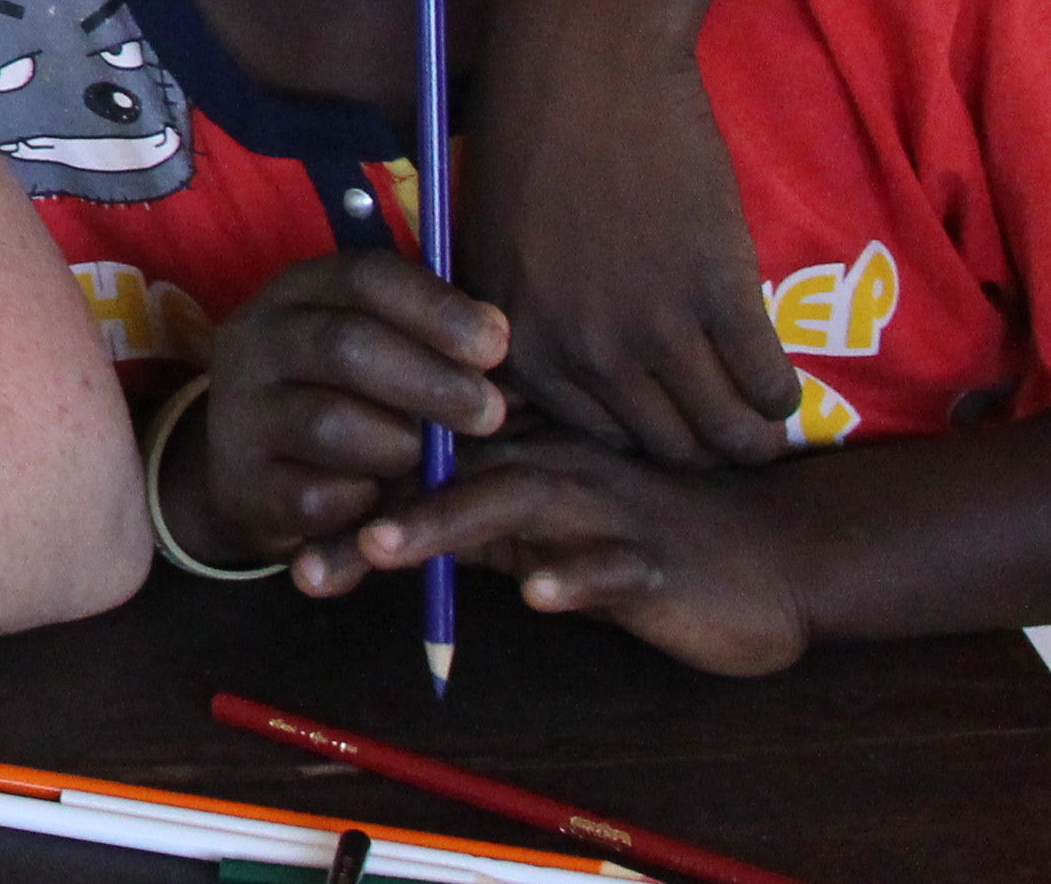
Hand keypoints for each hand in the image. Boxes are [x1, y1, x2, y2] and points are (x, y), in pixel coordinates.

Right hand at [181, 252, 509, 585]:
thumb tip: (497, 335)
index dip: (437, 307)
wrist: (249, 467)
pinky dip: (364, 501)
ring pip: (332, 423)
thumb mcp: (370, 344)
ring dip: (400, 446)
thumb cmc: (340, 394)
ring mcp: (241, 411)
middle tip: (490, 413)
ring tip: (421, 458)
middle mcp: (257, 340)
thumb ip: (427, 333)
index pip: (365, 277)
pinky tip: (379, 498)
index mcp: (298, 292)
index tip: (497, 345)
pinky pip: (318, 495)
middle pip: (348, 346)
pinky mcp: (244, 481)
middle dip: (433, 382)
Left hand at [333, 433, 809, 676]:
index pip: (420, 464)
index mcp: (518, 456)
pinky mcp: (660, 560)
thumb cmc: (647, 537)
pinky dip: (579, 576)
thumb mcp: (542, 530)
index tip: (277, 536)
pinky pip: (617, 566)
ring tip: (381, 546)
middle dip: (371, 512)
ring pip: (518, 506)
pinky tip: (541, 595)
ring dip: (447, 523)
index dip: (349, 495)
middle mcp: (552, 469)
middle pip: (448, 477)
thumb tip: (367, 533)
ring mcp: (606, 511)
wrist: (773, 554)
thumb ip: (465, 524)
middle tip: (302, 556)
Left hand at [462, 0, 798, 466]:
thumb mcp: (500, 246)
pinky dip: (781, 393)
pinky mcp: (716, 291)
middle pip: (663, 449)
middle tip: (726, 434)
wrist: (584, 57)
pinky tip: (778, 380)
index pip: (594, 440)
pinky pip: (766, 383)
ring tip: (762, 422)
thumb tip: (555, 390)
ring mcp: (649, 327)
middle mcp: (579, 351)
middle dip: (699, 450)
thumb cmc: (534, 136)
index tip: (666, 429)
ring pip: (722, 432)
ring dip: (752, 436)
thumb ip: (528, 322)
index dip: (638, 437)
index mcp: (520, 342)